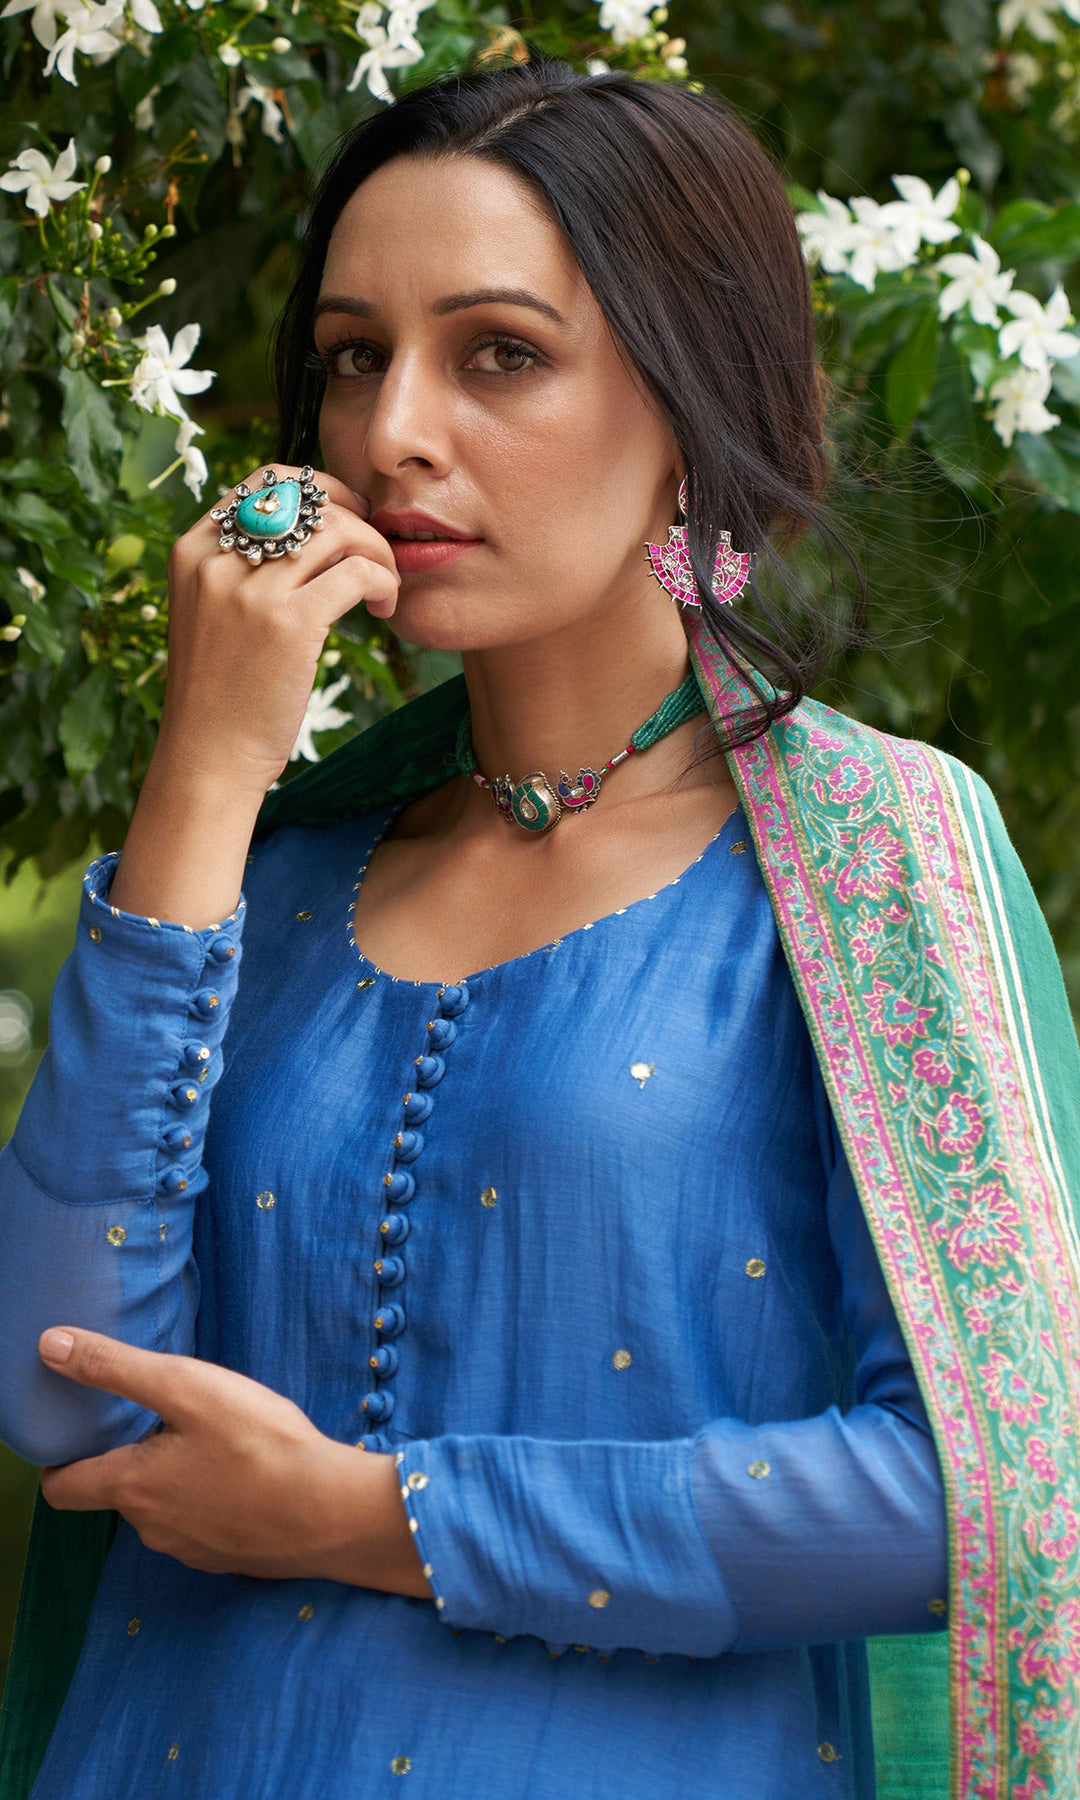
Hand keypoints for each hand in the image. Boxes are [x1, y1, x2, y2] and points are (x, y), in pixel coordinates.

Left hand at [37, 1327, 430, 1594]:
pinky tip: (245, 1474)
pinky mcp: (230, 1558)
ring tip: (213, 1441)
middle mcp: (151, 1528)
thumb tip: (49, 1346)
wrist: (332, 1513)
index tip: (74, 1433)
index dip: (59, 1460)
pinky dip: (212, 1499)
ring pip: (164, 1508)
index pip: (62, 1488)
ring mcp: (192, 1550)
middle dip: (132, 1458)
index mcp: (132, 1487)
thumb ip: (115, 1367)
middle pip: (119, 1493)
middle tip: (162, 1419)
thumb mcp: (186, 1387)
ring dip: (175, 1478)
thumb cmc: (259, 1444)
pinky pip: (203, 1524)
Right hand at [158, 464, 400, 798]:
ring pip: (341, 532)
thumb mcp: (209, 614)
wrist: (207, 756)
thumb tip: (307, 529)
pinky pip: (358, 574)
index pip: (268, 480)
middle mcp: (216, 561)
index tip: (349, 519)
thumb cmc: (219, 692)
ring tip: (385, 588)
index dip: (321, 491)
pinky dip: (385, 583)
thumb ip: (240, 568)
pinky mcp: (289, 624)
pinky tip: (385, 609)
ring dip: (378, 554)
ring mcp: (250, 591)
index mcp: (193, 549)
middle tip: (377, 555)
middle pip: (312, 502)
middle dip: (358, 521)